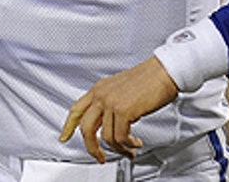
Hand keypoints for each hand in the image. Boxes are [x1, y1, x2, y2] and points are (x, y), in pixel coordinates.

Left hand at [58, 57, 178, 161]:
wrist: (164, 71)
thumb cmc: (149, 79)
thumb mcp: (120, 88)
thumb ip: (109, 103)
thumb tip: (107, 123)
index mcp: (99, 89)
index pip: (76, 110)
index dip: (68, 126)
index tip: (64, 137)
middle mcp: (101, 95)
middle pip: (86, 128)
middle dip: (92, 148)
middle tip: (100, 157)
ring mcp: (111, 102)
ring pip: (106, 137)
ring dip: (119, 149)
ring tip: (129, 150)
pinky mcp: (124, 110)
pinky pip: (120, 137)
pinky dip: (128, 145)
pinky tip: (135, 143)